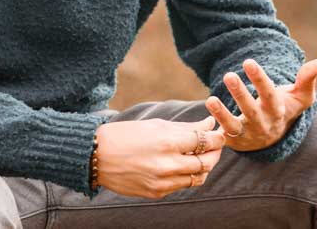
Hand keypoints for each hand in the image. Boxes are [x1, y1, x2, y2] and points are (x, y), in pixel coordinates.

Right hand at [93, 115, 226, 198]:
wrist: (96, 156)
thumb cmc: (125, 135)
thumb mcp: (155, 125)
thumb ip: (186, 127)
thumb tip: (209, 123)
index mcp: (166, 142)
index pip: (204, 142)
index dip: (216, 138)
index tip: (219, 134)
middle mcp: (166, 164)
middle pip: (206, 163)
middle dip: (215, 153)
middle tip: (215, 145)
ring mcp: (162, 182)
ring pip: (197, 178)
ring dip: (204, 167)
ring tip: (201, 156)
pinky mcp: (156, 193)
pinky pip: (181, 186)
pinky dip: (188, 176)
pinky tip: (183, 166)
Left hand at [205, 58, 316, 152]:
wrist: (274, 139)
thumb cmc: (285, 108)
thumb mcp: (299, 96)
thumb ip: (307, 79)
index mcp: (277, 110)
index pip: (269, 94)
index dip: (259, 79)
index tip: (248, 62)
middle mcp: (262, 123)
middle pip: (251, 110)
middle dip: (240, 94)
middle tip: (229, 75)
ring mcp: (247, 134)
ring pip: (234, 126)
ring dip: (222, 114)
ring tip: (210, 99)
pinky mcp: (234, 141)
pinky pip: (223, 137)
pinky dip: (214, 130)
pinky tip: (203, 117)